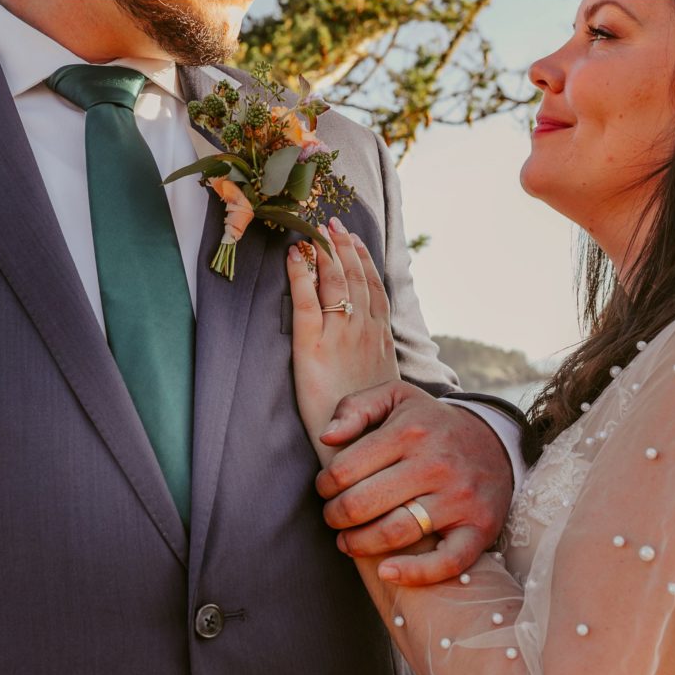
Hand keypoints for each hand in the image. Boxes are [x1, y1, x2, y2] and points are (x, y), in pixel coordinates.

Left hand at [286, 218, 398, 461]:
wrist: (361, 452)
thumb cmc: (371, 430)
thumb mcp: (383, 392)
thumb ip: (378, 368)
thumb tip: (372, 360)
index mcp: (381, 343)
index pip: (375, 291)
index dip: (364, 262)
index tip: (355, 239)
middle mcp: (363, 334)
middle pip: (356, 279)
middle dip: (344, 247)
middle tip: (332, 222)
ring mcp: (339, 338)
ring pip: (334, 282)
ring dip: (324, 252)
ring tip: (315, 229)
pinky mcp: (311, 348)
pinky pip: (306, 301)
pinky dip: (299, 273)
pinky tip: (291, 255)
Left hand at [316, 380, 512, 585]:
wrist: (494, 441)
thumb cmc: (430, 424)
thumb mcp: (395, 398)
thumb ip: (355, 408)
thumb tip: (327, 436)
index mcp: (409, 432)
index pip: (344, 470)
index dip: (324, 486)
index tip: (326, 490)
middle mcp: (435, 465)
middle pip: (362, 504)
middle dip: (335, 516)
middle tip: (333, 518)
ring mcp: (459, 498)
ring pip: (395, 532)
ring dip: (359, 544)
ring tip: (348, 542)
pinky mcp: (479, 527)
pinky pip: (446, 561)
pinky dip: (414, 573)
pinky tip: (386, 572)